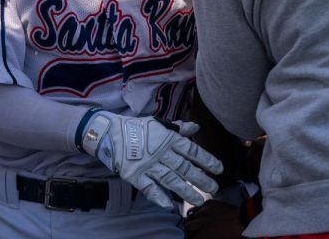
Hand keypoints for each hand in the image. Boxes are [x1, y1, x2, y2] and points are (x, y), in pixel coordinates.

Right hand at [80, 112, 221, 208]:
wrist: (110, 132)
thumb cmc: (136, 128)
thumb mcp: (158, 124)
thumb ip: (177, 128)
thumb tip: (196, 127)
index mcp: (167, 138)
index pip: (191, 150)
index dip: (206, 160)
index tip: (219, 169)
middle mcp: (160, 152)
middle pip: (184, 168)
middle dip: (201, 179)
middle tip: (214, 188)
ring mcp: (148, 165)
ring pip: (171, 180)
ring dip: (186, 191)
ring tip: (199, 200)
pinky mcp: (135, 175)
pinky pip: (149, 188)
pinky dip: (159, 196)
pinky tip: (169, 204)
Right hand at [183, 199, 243, 238]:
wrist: (247, 219)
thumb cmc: (237, 234)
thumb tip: (207, 238)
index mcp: (206, 233)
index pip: (192, 238)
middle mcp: (203, 220)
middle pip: (188, 226)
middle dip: (190, 232)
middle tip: (193, 236)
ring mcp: (205, 209)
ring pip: (191, 215)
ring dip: (192, 221)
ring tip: (195, 225)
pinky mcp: (210, 202)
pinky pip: (199, 207)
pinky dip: (198, 212)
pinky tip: (202, 215)